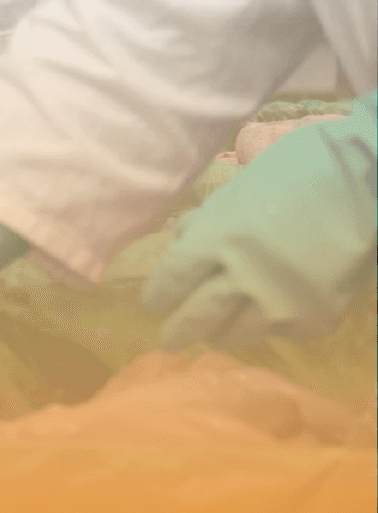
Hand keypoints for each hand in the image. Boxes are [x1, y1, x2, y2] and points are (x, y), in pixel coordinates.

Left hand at [145, 94, 375, 348]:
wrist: (369, 179)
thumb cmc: (298, 173)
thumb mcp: (238, 191)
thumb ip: (208, 223)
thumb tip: (182, 242)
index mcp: (215, 238)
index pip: (172, 280)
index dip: (161, 295)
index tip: (155, 302)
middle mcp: (242, 276)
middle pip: (196, 316)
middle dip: (179, 331)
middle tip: (170, 339)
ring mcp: (280, 301)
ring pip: (236, 334)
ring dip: (221, 335)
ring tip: (214, 336)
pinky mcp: (315, 317)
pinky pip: (280, 332)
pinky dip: (268, 327)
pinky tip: (263, 322)